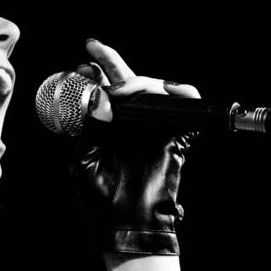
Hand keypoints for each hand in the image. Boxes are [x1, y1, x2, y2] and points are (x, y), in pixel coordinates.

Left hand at [69, 37, 200, 256]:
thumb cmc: (99, 197)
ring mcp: (154, 128)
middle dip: (111, 61)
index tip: (82, 65)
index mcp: (107, 126)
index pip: (102, 91)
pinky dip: (183, 95)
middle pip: (127, 82)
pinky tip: (168, 90)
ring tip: (123, 88)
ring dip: (139, 81)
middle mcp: (131, 123)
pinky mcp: (176, 138)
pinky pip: (188, 111)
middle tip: (94, 48)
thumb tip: (98, 97)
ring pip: (154, 90)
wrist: (124, 222)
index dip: (94, 73)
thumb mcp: (84, 157)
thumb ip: (91, 126)